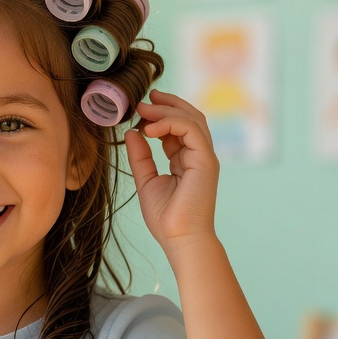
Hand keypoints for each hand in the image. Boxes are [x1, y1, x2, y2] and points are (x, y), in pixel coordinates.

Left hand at [123, 89, 219, 255]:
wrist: (180, 239)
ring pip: (192, 118)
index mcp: (187, 159)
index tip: (139, 109)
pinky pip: (191, 130)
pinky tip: (150, 128)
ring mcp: (205, 156)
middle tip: (143, 99)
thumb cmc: (167, 218)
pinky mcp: (205, 160)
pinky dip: (170, 123)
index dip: (160, 115)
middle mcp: (199, 155)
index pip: (178, 127)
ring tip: (143, 108)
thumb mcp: (146, 181)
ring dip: (167, 109)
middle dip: (167, 104)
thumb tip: (132, 133)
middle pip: (189, 117)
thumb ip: (141, 157)